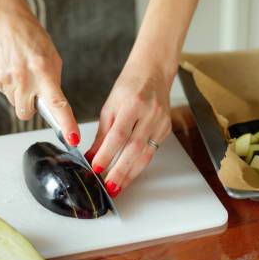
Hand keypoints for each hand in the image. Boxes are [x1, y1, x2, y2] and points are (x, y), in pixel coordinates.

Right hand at [0, 0, 79, 145]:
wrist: (6, 23)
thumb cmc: (33, 39)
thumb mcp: (53, 59)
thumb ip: (53, 83)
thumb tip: (53, 106)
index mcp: (44, 72)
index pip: (57, 103)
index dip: (66, 123)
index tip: (73, 138)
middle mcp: (23, 78)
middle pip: (27, 114)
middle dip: (32, 107)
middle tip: (34, 91)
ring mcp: (6, 79)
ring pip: (16, 104)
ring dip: (21, 95)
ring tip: (23, 74)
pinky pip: (5, 93)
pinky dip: (11, 86)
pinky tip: (12, 70)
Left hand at [86, 59, 172, 196]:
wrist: (153, 72)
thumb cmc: (130, 85)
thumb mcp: (111, 105)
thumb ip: (103, 132)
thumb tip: (92, 155)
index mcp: (133, 104)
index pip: (118, 134)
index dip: (107, 153)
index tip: (96, 168)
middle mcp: (150, 114)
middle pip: (134, 148)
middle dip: (120, 171)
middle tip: (109, 186)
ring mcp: (161, 122)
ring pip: (146, 154)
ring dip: (131, 173)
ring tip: (118, 187)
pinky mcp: (166, 129)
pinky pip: (152, 151)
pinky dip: (139, 164)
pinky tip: (130, 173)